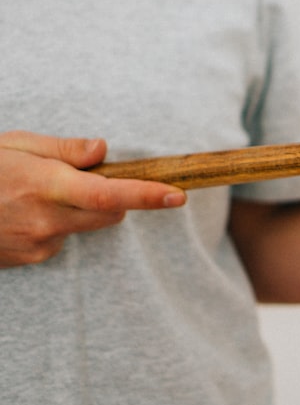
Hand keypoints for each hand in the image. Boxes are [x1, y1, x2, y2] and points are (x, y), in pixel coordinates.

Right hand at [0, 131, 186, 267]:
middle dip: (113, 195)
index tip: (178, 195)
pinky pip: (61, 239)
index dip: (146, 195)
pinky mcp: (29, 259)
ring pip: (86, 226)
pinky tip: (22, 213)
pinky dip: (56, 224)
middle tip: (85, 176)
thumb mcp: (16, 145)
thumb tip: (103, 150)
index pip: (108, 193)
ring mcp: (37, 243)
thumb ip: (63, 150)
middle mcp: (45, 219)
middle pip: (109, 212)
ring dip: (81, 210)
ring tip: (38, 192)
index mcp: (45, 185)